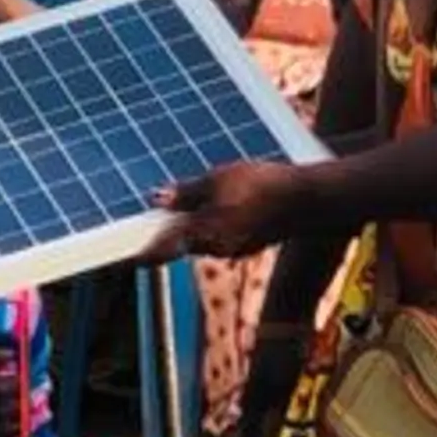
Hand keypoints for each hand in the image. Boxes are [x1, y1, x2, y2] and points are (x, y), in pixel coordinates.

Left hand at [153, 159, 324, 259]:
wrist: (310, 199)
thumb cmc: (264, 185)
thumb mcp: (219, 179)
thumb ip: (186, 193)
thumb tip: (156, 198)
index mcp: (204, 234)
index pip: (162, 249)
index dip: (142, 253)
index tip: (126, 257)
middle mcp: (216, 248)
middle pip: (181, 243)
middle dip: (170, 228)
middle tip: (160, 206)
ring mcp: (234, 249)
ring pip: (202, 239)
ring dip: (194, 223)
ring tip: (196, 195)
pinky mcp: (249, 244)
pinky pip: (222, 236)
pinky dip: (214, 223)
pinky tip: (223, 202)